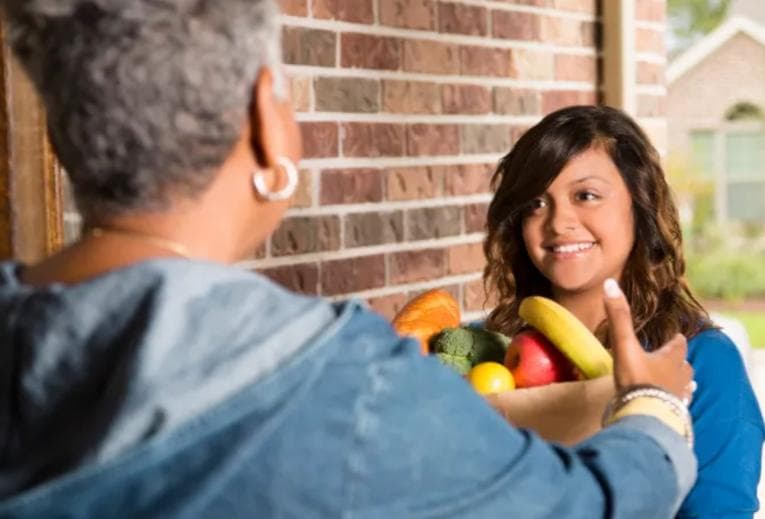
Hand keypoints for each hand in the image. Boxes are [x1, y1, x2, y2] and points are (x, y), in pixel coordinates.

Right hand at [603, 279, 693, 403]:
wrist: (645, 417)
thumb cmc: (637, 379)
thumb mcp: (624, 346)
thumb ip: (618, 317)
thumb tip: (610, 283)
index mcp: (671, 357)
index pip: (679, 343)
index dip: (675, 339)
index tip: (674, 337)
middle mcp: (680, 375)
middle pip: (684, 365)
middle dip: (678, 361)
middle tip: (669, 359)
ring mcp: (679, 396)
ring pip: (684, 385)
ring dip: (678, 382)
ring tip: (671, 382)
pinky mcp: (674, 414)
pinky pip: (677, 406)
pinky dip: (672, 402)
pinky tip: (667, 406)